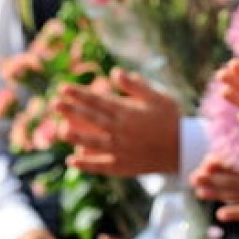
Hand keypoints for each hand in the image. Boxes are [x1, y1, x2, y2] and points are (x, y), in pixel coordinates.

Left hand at [54, 69, 179, 175]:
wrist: (183, 150)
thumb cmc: (171, 119)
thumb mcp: (158, 97)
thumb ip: (135, 85)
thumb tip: (114, 72)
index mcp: (128, 112)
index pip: (98, 101)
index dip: (79, 94)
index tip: (63, 88)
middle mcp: (121, 131)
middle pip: (91, 119)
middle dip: (71, 111)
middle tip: (54, 103)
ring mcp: (121, 150)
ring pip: (92, 143)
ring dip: (75, 137)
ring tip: (60, 131)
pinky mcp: (123, 167)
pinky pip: (100, 166)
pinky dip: (86, 164)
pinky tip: (72, 161)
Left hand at [190, 154, 238, 221]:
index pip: (238, 165)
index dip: (221, 164)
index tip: (206, 161)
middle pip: (232, 182)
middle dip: (211, 180)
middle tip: (193, 178)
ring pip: (237, 197)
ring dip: (216, 195)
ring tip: (198, 192)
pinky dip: (235, 214)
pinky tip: (220, 215)